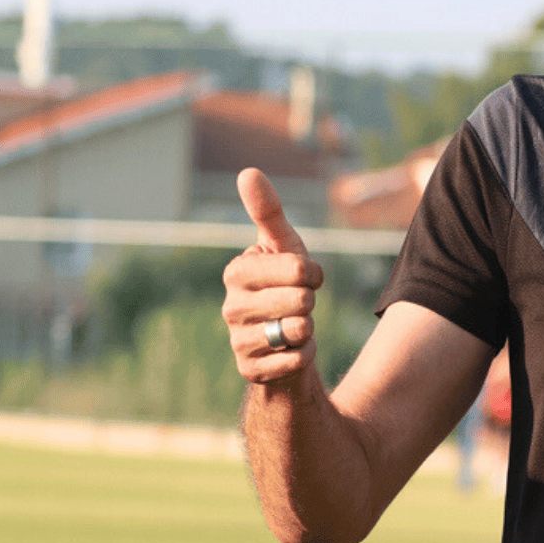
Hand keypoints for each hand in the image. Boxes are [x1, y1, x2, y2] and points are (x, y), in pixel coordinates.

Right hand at [223, 169, 324, 384]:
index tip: (305, 278)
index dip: (313, 273)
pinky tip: (292, 351)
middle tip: (298, 306)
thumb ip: (269, 212)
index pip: (297, 267)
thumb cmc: (286, 288)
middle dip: (311, 302)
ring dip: (309, 329)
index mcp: (237, 272)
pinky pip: (297, 359)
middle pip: (301, 300)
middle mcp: (230, 306)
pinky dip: (305, 355)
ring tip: (294, 327)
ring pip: (300, 329)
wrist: (284, 345)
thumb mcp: (285, 248)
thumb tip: (247, 171)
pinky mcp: (250, 371)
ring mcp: (237, 340)